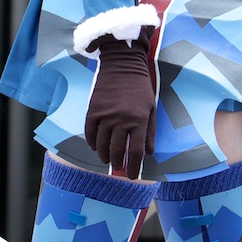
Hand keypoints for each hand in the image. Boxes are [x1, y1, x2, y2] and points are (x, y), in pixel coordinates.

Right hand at [84, 33, 155, 174]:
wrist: (122, 65)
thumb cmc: (140, 87)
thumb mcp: (151, 109)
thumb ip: (150, 132)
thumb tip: (149, 152)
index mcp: (139, 121)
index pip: (136, 152)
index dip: (134, 168)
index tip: (133, 176)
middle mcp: (121, 120)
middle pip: (117, 151)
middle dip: (118, 163)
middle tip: (119, 167)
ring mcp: (105, 115)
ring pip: (102, 145)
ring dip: (104, 155)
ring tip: (107, 160)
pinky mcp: (93, 110)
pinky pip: (90, 133)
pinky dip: (92, 143)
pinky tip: (96, 147)